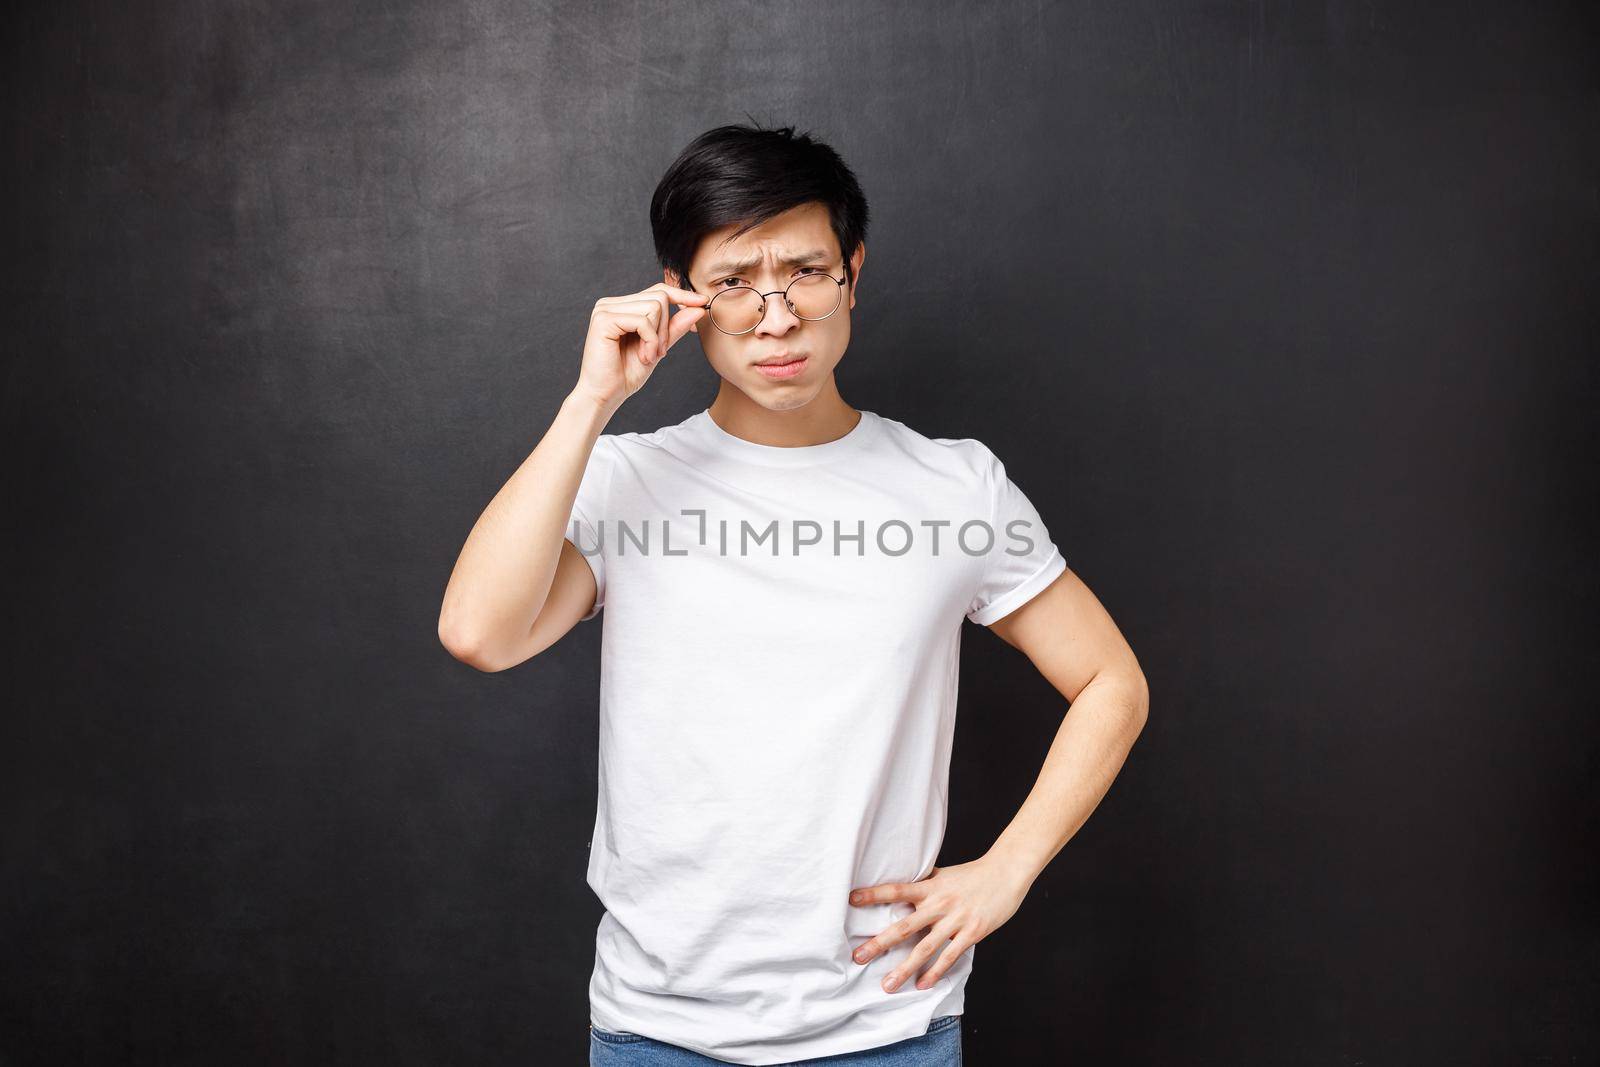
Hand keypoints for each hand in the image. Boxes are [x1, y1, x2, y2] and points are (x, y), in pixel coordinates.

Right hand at [576, 282, 707, 411]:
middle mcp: (611, 303)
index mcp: (622, 306)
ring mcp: (606, 309)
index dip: (682, 295)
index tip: (703, 302)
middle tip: (660, 353)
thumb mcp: (658, 347)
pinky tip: (644, 357)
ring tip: (649, 356)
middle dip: (667, 327)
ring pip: (654, 307)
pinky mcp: (604, 319)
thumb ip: (675, 327)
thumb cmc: (626, 374)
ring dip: (658, 337)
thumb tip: (699, 308)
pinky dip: (650, 341)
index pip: (657, 290)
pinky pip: (643, 321)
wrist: (605, 395)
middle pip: (659, 297)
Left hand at [847, 855, 1031, 992]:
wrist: (1006, 872)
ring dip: (904, 968)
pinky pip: (950, 956)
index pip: (896, 890)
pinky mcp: (972, 932)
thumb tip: (903, 887)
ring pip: (925, 948)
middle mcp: (939, 903)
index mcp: (930, 887)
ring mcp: (955, 920)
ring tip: (887, 984)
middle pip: (903, 926)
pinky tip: (922, 985)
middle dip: (879, 943)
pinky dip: (935, 972)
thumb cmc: (973, 874)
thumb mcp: (944, 875)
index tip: (851, 900)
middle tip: (858, 957)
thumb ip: (924, 883)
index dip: (873, 894)